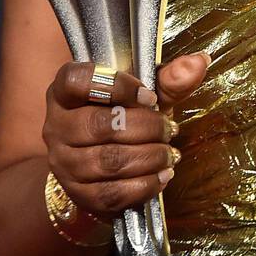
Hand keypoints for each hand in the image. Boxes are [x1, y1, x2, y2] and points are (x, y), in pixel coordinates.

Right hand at [42, 52, 211, 221]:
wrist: (100, 165)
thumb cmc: (123, 119)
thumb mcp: (144, 96)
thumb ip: (169, 79)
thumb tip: (200, 61)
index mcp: (64, 93)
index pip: (77, 80)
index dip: (116, 86)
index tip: (149, 97)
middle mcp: (55, 127)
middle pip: (100, 125)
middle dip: (146, 127)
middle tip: (169, 129)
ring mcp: (63, 163)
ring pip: (108, 161)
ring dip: (150, 157)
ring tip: (169, 153)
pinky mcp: (77, 194)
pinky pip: (112, 193)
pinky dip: (145, 185)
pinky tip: (163, 175)